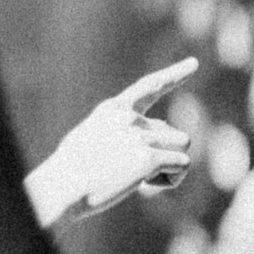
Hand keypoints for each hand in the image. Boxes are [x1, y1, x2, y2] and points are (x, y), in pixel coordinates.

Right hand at [38, 58, 199, 219]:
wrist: (59, 190)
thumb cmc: (68, 175)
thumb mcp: (89, 142)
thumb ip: (120, 136)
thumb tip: (154, 145)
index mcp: (113, 110)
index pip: (149, 86)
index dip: (173, 75)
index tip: (193, 64)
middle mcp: (129, 117)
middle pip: (172, 131)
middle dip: (163, 155)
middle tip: (136, 175)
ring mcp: (139, 135)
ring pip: (183, 145)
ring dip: (171, 165)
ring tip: (143, 180)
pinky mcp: (148, 156)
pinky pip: (181, 165)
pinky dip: (171, 180)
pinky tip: (145, 186)